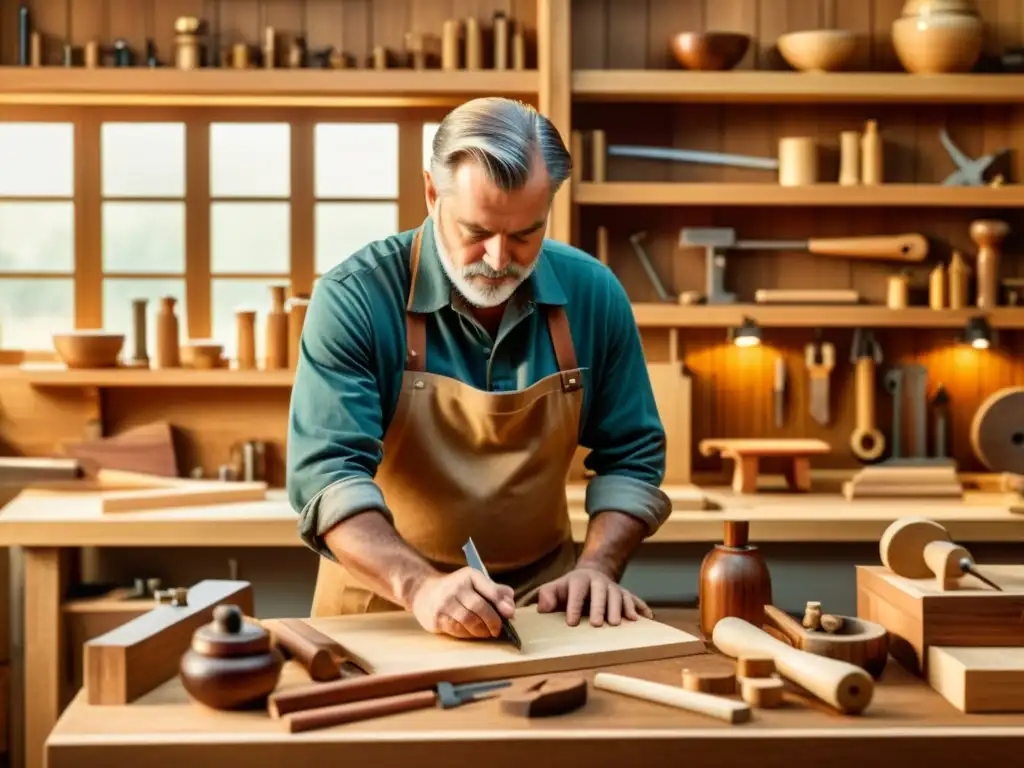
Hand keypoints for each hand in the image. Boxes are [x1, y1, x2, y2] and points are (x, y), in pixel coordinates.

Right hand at [410, 567, 514, 638]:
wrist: (422, 592)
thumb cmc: (455, 588)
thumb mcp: (474, 582)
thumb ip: (495, 591)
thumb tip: (510, 607)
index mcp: (469, 576)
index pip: (490, 589)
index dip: (502, 603)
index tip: (510, 614)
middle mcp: (456, 587)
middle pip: (480, 607)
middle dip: (493, 621)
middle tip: (498, 629)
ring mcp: (445, 603)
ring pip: (469, 621)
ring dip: (482, 630)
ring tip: (487, 632)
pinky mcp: (437, 619)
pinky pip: (458, 630)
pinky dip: (470, 634)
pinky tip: (473, 633)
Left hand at [536, 567, 652, 626]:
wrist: (590, 576)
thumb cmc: (569, 589)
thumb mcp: (555, 588)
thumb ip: (547, 596)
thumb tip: (543, 608)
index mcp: (579, 579)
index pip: (576, 591)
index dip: (573, 606)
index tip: (571, 623)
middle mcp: (599, 582)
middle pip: (601, 592)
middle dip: (599, 607)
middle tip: (598, 624)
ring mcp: (614, 587)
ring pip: (619, 595)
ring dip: (620, 608)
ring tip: (618, 624)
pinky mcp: (625, 594)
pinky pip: (635, 599)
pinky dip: (641, 608)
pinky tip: (646, 619)